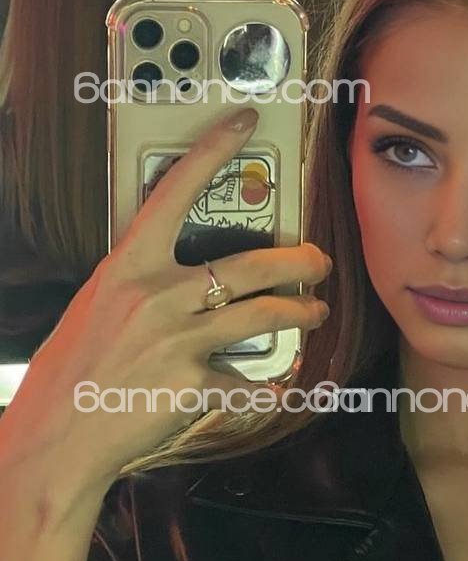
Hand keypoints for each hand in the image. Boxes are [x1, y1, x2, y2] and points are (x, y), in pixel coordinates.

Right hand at [0, 108, 330, 492]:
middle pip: (250, 264)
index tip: (243, 123)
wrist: (57, 436)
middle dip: (299, 261)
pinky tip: (279, 388)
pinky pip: (249, 382)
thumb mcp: (98, 306)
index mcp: (127, 267)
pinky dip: (268, 388)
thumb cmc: (73, 372)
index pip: (174, 192)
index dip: (213, 152)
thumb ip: (144, 285)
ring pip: (264, 315)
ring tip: (315, 311)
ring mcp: (178, 341)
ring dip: (301, 312)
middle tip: (317, 262)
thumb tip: (190, 278)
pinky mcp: (194, 387)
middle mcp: (156, 297)